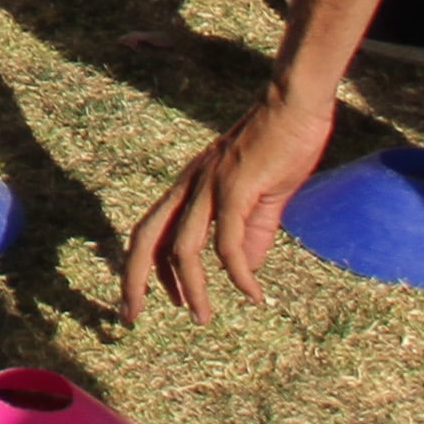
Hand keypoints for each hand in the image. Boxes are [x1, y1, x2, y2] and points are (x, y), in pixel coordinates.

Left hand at [121, 88, 336, 322]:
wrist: (294, 106)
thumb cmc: (279, 146)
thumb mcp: (260, 197)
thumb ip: (252, 232)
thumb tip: (246, 270)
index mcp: (189, 186)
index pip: (149, 230)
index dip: (143, 267)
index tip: (149, 301)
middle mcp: (189, 185)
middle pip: (145, 238)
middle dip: (132, 280)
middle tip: (129, 317)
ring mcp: (209, 186)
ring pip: (183, 248)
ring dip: (190, 288)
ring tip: (202, 317)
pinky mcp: (236, 188)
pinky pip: (229, 242)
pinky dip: (238, 274)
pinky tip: (251, 293)